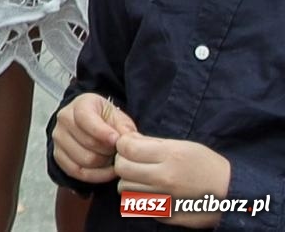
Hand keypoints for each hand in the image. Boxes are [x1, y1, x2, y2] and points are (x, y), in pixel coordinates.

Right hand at [53, 93, 136, 184]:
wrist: (92, 126)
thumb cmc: (106, 121)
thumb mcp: (119, 118)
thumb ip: (124, 129)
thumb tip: (127, 143)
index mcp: (80, 104)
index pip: (86, 119)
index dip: (103, 132)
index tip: (116, 140)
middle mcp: (64, 119)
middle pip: (88, 143)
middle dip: (108, 150)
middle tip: (117, 150)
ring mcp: (59, 138)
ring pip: (85, 160)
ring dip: (103, 163)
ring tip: (110, 158)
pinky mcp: (58, 155)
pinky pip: (78, 172)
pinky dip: (96, 175)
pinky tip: (105, 169)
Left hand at [115, 134, 230, 227]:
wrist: (233, 195)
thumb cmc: (208, 166)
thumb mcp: (184, 146)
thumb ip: (153, 143)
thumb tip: (127, 140)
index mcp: (171, 156)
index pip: (127, 148)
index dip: (123, 145)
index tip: (128, 146)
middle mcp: (166, 178)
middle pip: (122, 169)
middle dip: (123, 163)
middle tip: (133, 162)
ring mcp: (165, 199)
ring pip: (125, 189)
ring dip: (129, 182)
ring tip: (142, 178)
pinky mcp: (166, 215)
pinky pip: (139, 205)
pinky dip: (140, 198)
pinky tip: (153, 192)